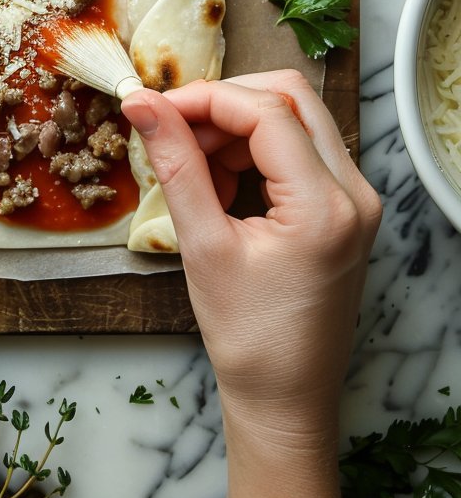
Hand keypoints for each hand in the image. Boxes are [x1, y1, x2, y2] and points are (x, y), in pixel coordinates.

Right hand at [122, 71, 380, 497]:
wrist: (286, 399)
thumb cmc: (248, 338)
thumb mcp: (202, 245)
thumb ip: (175, 164)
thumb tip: (141, 104)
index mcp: (325, 206)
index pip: (265, 112)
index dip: (204, 99)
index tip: (154, 106)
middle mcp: (354, 193)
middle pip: (290, 97)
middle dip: (224, 102)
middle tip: (173, 125)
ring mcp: (356, 199)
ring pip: (296, 117)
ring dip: (238, 124)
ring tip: (193, 164)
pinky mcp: (346, 207)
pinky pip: (301, 147)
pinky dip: (256, 147)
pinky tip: (220, 178)